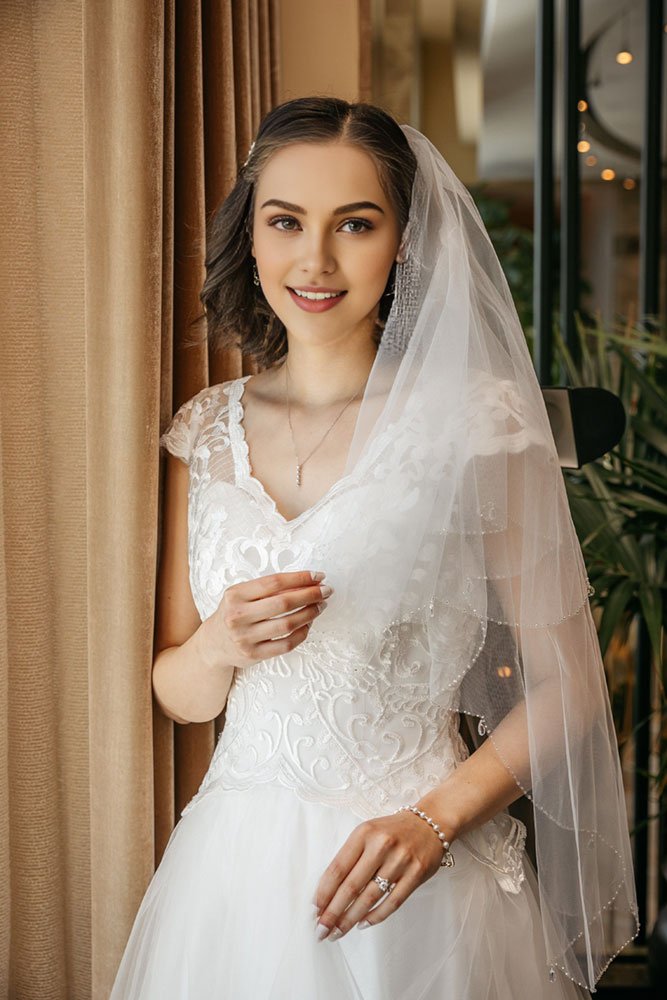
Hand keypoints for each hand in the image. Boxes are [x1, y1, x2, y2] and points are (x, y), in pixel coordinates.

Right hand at [205, 571, 329, 668]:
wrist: (213, 643)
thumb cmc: (234, 612)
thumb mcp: (242, 595)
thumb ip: (268, 589)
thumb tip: (306, 583)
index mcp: (235, 595)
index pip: (274, 582)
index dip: (300, 578)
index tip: (318, 576)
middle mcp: (238, 616)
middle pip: (283, 603)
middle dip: (310, 595)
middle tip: (325, 591)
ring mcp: (245, 638)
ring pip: (287, 625)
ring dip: (309, 613)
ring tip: (320, 606)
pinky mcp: (253, 655)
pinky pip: (286, 645)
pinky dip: (302, 633)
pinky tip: (309, 624)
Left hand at [312, 808, 454, 940]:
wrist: (431, 822)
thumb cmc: (393, 831)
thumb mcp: (368, 833)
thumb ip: (351, 857)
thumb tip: (328, 892)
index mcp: (364, 833)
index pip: (338, 867)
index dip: (324, 892)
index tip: (314, 910)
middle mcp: (381, 845)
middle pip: (351, 886)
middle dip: (333, 912)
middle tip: (321, 930)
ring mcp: (400, 860)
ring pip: (370, 897)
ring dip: (350, 919)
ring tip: (337, 932)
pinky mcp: (416, 873)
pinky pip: (392, 902)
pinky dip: (375, 916)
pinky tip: (362, 924)